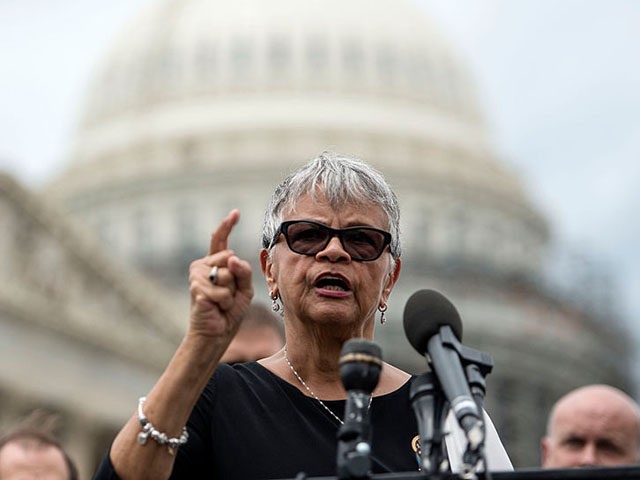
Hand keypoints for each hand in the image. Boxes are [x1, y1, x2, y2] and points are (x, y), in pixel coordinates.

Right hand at [188, 209, 253, 339]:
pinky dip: (225, 302)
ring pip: (227, 274)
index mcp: (215, 263)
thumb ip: (244, 271)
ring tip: (222, 302)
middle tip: (229, 294)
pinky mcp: (196, 288)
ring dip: (231, 293)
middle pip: (230, 257)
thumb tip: (232, 258)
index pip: (221, 241)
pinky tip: (216, 307)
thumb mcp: (245, 288)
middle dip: (237, 278)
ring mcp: (197, 276)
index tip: (235, 212)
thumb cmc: (230, 310)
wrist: (216, 333)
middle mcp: (202, 265)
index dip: (227, 225)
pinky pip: (223, 290)